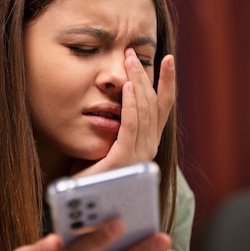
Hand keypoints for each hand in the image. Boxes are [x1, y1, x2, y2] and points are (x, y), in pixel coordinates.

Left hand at [73, 50, 175, 176]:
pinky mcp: (124, 160)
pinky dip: (131, 104)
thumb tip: (115, 95)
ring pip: (144, 110)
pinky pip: (131, 125)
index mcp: (147, 143)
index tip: (167, 58)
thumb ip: (116, 122)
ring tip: (129, 60)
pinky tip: (128, 86)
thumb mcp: (106, 139)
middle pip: (153, 104)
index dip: (166, 82)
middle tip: (133, 52)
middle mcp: (148, 148)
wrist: (81, 198)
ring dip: (137, 82)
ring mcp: (139, 156)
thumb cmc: (90, 170)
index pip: (162, 107)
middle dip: (145, 75)